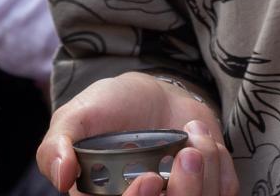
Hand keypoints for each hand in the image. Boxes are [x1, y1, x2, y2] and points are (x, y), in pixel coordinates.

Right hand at [39, 72, 234, 195]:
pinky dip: (219, 167)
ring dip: (206, 172)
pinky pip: (223, 194)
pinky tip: (203, 141)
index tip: (148, 178)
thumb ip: (57, 144)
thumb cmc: (109, 108)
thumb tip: (61, 176)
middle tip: (188, 155)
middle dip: (185, 193)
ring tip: (195, 135)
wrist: (152, 93)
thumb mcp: (76, 117)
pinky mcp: (206, 193)